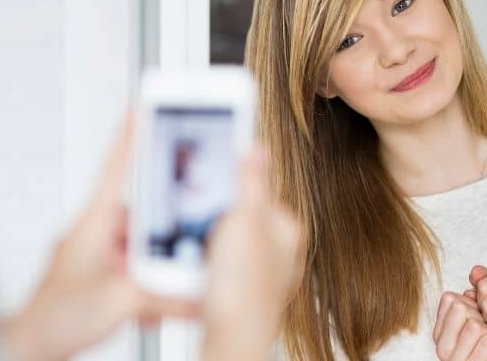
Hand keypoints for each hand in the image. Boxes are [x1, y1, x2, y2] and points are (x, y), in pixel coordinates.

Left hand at [0, 116, 196, 360]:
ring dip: (157, 264)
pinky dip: (149, 284)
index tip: (142, 107)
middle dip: (166, 228)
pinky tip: (157, 304)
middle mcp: (94, 233)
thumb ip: (166, 294)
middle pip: (143, 213)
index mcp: (93, 223)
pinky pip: (134, 269)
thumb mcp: (123, 301)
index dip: (131, 136)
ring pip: (141, 245)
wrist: (29, 348)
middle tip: (184, 235)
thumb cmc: (54, 319)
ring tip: (167, 285)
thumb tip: (199, 293)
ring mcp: (96, 255)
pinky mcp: (99, 277)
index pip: (117, 168)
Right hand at [202, 146, 302, 359]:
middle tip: (201, 225)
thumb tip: (258, 147)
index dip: (229, 189)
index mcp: (288, 230)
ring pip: (227, 246)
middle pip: (240, 218)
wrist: (232, 339)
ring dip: (208, 245)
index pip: (258, 192)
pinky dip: (206, 269)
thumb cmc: (244, 289)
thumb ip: (251, 180)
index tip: (211, 187)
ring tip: (199, 253)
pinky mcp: (242, 295)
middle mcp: (281, 253)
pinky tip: (198, 274)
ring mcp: (263, 276)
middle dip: (217, 218)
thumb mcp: (245, 218)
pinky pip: (219, 270)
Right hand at [433, 291, 486, 360]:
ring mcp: (454, 360)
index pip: (450, 300)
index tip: (478, 316)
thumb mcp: (479, 320)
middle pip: (461, 309)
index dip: (470, 303)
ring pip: (475, 325)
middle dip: (480, 316)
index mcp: (439, 333)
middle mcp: (441, 347)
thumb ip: (476, 297)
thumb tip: (477, 270)